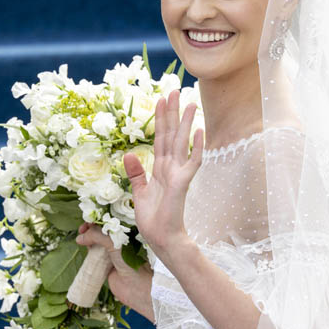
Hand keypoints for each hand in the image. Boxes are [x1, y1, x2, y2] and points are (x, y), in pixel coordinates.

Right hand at [77, 223, 153, 319]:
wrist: (137, 287)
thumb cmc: (133, 262)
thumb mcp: (115, 243)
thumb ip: (97, 236)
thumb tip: (81, 236)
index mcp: (130, 231)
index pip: (114, 218)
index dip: (101, 216)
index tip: (90, 215)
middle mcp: (122, 239)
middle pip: (104, 228)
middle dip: (92, 226)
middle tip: (83, 227)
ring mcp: (114, 251)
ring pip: (98, 240)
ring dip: (88, 236)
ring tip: (81, 236)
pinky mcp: (107, 263)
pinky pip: (95, 253)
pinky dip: (89, 248)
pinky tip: (83, 245)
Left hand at [125, 90, 203, 261]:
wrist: (160, 238)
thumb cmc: (152, 219)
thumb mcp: (139, 192)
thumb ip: (136, 173)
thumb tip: (128, 153)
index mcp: (160, 168)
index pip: (160, 138)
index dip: (160, 119)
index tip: (161, 99)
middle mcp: (170, 167)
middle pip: (171, 134)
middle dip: (172, 112)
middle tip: (175, 90)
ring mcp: (178, 173)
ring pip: (182, 142)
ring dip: (186, 122)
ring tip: (191, 102)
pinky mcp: (183, 182)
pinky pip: (192, 161)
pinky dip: (195, 146)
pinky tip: (199, 131)